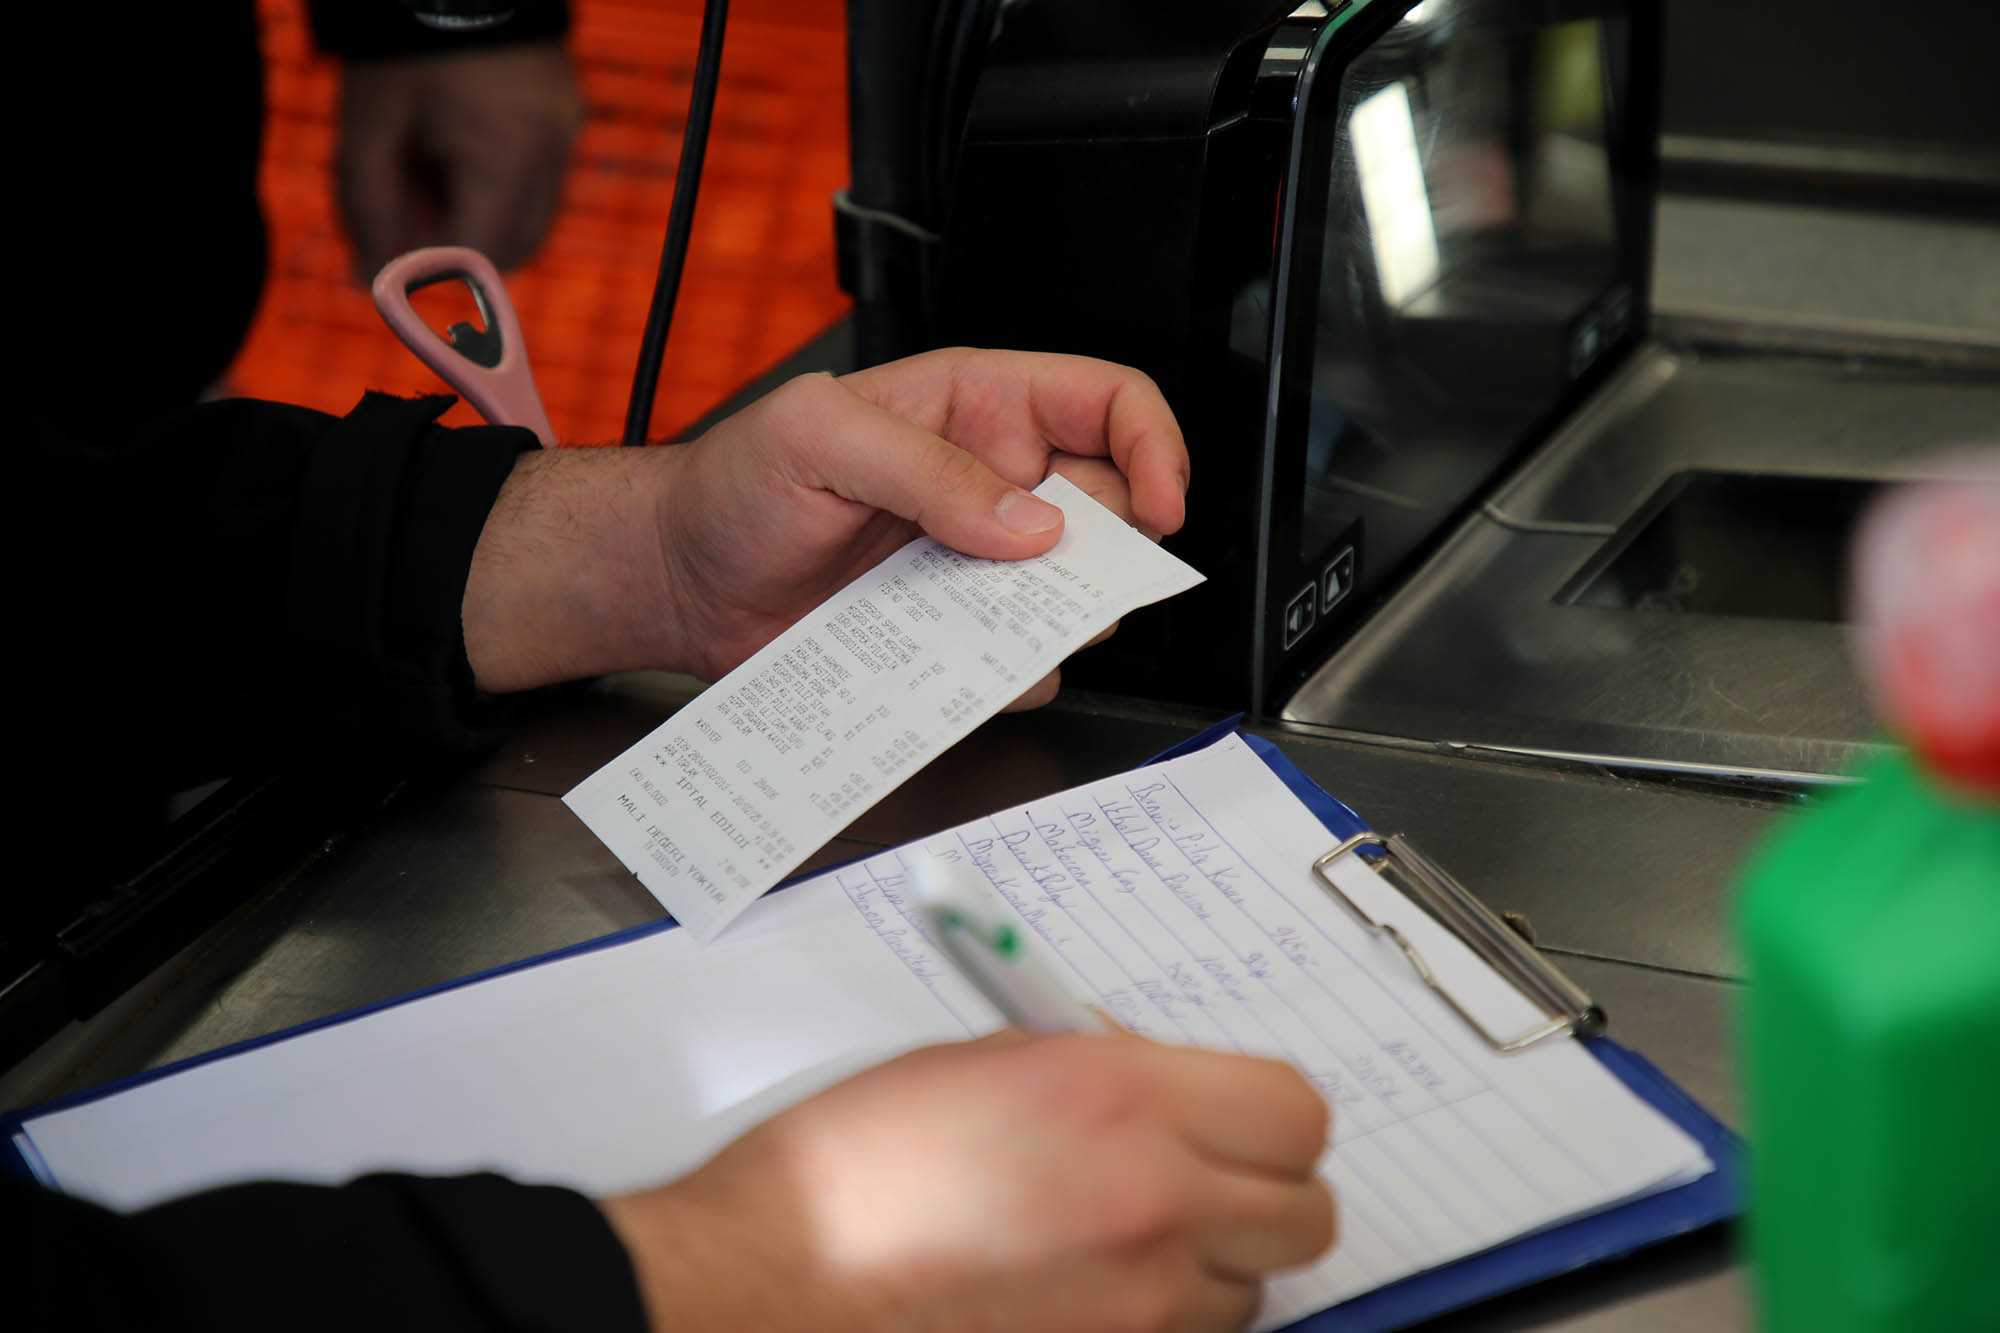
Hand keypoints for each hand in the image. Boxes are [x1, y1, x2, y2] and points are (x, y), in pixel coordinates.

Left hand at [336, 44, 583, 276]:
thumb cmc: (402, 49)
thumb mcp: (369, 128)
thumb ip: (366, 209)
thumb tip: (369, 281)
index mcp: (505, 155)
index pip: (478, 256)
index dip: (431, 273)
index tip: (392, 264)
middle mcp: (551, 152)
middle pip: (514, 250)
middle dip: (459, 252)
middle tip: (405, 213)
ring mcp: (566, 134)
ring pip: (532, 223)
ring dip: (481, 224)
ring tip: (427, 173)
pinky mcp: (566, 119)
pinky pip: (539, 184)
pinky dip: (498, 190)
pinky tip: (454, 152)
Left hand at [461, 349, 1190, 701]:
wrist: (680, 583)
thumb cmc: (732, 487)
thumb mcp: (817, 437)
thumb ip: (927, 468)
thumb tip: (1028, 521)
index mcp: (976, 408)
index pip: (1107, 404)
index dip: (1154, 448)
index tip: (1159, 509)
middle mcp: (993, 485)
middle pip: (1112, 512)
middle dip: (1110, 555)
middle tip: (1063, 584)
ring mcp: (977, 565)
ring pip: (1076, 598)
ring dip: (1059, 621)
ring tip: (989, 624)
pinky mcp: (955, 635)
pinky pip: (1021, 664)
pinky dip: (1008, 676)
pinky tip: (951, 664)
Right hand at [600, 1032, 1335, 1332]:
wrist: (769, 1276)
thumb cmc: (852, 1164)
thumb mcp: (989, 1063)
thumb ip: (1103, 1067)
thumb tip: (1168, 1082)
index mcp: (1120, 1098)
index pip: (1297, 1110)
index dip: (1272, 1117)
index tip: (1241, 1122)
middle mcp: (1150, 1201)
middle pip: (1307, 1214)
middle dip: (1264, 1197)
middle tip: (1203, 1183)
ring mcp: (1137, 1305)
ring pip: (1252, 1292)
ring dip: (1208, 1267)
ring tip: (1114, 1244)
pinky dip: (1159, 1323)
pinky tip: (1084, 1296)